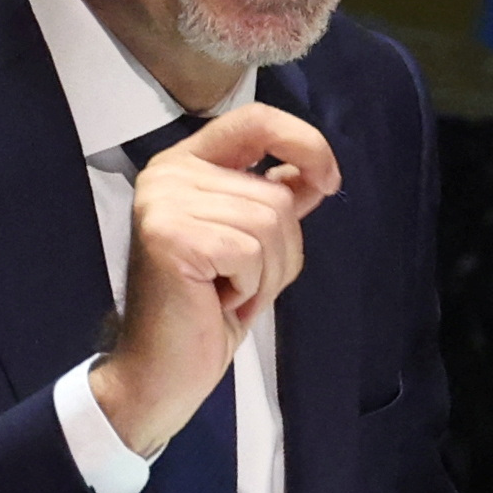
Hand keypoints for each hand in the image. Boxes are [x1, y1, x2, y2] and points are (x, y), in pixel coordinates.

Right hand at [89, 103, 339, 453]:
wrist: (163, 372)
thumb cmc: (207, 309)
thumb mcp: (253, 245)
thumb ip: (276, 200)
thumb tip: (314, 173)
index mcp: (186, 164)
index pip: (255, 120)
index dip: (304, 143)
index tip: (328, 181)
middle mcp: (168, 172)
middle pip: (274, 193)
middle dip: (280, 252)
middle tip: (238, 285)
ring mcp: (164, 201)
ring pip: (270, 222)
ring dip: (266, 275)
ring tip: (227, 295)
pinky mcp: (169, 235)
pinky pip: (251, 252)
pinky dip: (250, 288)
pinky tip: (216, 302)